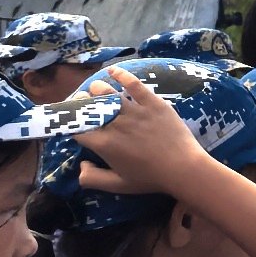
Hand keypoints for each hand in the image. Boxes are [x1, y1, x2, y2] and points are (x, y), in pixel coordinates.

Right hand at [67, 68, 214, 201]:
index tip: (73, 123)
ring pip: (107, 93)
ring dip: (97, 89)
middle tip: (82, 103)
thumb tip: (80, 165)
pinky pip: (134, 84)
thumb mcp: (117, 185)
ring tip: (96, 89)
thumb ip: (92, 179)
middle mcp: (114, 124)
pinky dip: (122, 74)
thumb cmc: (150, 179)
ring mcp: (134, 111)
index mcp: (103, 144)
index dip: (72, 124)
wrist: (183, 168)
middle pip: (89, 107)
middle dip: (81, 103)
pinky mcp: (152, 103)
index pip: (78, 129)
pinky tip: (113, 70)